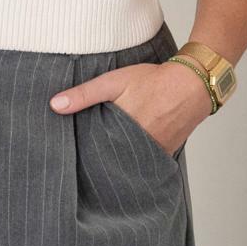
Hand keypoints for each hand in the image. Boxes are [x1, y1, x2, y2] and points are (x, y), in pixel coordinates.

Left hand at [49, 59, 211, 156]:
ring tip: (103, 161)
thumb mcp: (113, 81)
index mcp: (120, 131)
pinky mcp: (164, 154)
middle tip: (83, 165)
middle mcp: (136, 148)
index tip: (70, 159)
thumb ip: (84, 94)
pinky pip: (144, 162)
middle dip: (97, 162)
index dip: (82, 157)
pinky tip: (126, 155)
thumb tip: (54, 105)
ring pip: (127, 164)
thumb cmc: (152, 80)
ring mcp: (152, 154)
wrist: (191, 85)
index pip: (93, 154)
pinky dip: (135, 160)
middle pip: (109, 162)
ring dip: (116, 162)